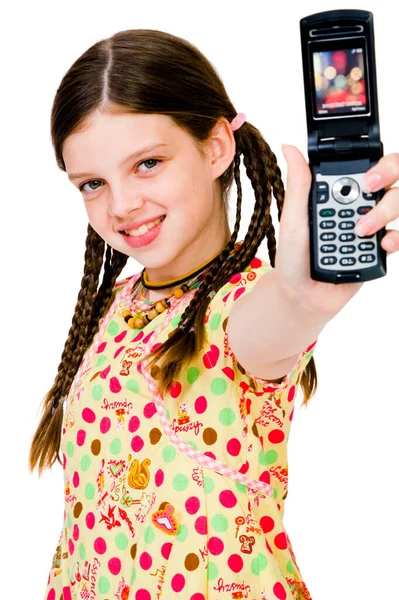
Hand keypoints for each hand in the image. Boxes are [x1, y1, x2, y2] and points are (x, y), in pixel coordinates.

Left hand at [274, 144, 398, 321]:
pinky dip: (396, 239)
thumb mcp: (294, 218)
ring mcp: (375, 228)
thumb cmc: (294, 256)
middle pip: (396, 181)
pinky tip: (382, 245)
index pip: (372, 167)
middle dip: (391, 178)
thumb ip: (298, 183)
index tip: (367, 177)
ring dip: (386, 212)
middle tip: (372, 189)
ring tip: (361, 231)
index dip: (381, 165)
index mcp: (342, 193)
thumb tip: (289, 147)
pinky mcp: (380, 251)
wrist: (302, 296)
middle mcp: (363, 205)